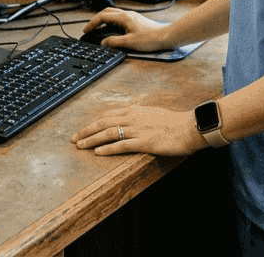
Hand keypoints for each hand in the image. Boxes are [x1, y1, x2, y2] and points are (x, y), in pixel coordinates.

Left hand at [71, 106, 206, 156]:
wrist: (189, 127)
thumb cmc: (175, 122)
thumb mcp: (154, 113)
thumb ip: (140, 117)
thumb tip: (130, 121)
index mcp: (135, 110)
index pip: (108, 115)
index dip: (93, 122)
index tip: (83, 129)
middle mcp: (133, 118)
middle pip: (103, 123)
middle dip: (86, 131)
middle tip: (74, 139)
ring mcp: (138, 130)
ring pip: (108, 133)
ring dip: (92, 139)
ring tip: (80, 146)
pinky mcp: (144, 142)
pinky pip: (121, 145)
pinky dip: (107, 148)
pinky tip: (98, 152)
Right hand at [81, 8, 167, 50]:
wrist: (166, 37)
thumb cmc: (151, 39)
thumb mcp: (129, 42)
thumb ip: (114, 42)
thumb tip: (103, 42)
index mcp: (124, 18)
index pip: (102, 16)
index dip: (92, 23)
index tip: (86, 30)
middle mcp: (127, 15)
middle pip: (107, 12)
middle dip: (96, 19)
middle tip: (90, 28)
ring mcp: (132, 17)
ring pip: (113, 14)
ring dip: (104, 20)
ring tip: (98, 29)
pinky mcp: (136, 21)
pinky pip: (119, 18)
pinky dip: (111, 22)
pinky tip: (112, 30)